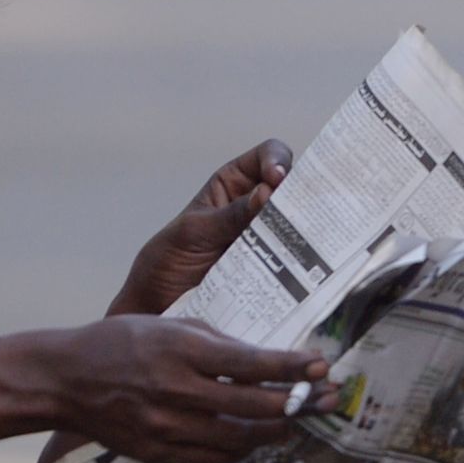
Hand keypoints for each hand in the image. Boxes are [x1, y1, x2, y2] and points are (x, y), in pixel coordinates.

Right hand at [37, 318, 332, 462]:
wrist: (64, 380)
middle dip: (299, 402)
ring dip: (275, 430)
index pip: (252, 363)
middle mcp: (176, 390)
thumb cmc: (119, 343)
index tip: (322, 365)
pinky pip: (213, 458)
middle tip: (328, 398)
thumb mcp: (168, 324)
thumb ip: (216, 342)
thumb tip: (262, 359)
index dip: (293, 367)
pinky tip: (255, 438)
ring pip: (239, 438)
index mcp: (180, 351)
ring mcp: (167, 427)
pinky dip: (241, 449)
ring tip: (296, 420)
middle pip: (254, 406)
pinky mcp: (158, 453)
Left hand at [107, 139, 294, 318]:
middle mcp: (254, 206)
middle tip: (302, 211)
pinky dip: (303, 260)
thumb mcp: (194, 232)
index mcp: (233, 184)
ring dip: (305, 230)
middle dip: (301, 195)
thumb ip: (230, 215)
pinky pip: (295, 259)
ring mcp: (266, 238)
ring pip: (298, 224)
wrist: (156, 305)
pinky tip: (305, 265)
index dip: (277, 160)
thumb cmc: (167, 260)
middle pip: (292, 187)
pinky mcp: (272, 269)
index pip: (267, 156)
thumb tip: (267, 193)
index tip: (277, 179)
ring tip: (307, 240)